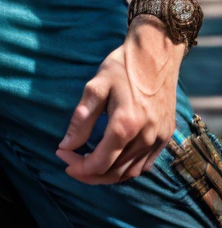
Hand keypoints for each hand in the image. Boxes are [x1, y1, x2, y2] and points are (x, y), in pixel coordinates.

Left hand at [56, 17, 183, 183]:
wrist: (156, 53)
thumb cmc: (122, 66)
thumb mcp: (96, 86)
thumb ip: (81, 119)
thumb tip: (66, 145)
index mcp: (126, 124)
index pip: (99, 162)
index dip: (78, 165)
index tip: (61, 154)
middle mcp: (145, 137)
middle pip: (114, 172)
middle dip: (89, 174)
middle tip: (71, 164)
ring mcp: (158, 139)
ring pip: (129, 173)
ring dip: (106, 175)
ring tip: (88, 165)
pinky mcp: (166, 137)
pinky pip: (144, 165)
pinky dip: (125, 170)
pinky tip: (112, 161)